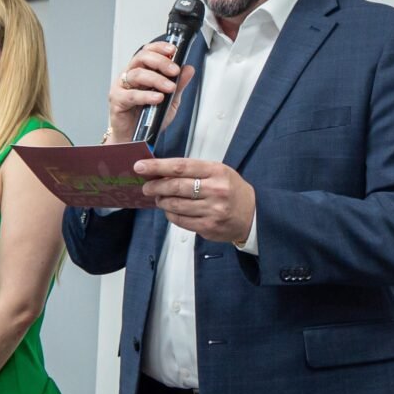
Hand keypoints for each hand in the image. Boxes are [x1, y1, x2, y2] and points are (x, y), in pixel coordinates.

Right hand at [108, 42, 195, 142]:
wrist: (135, 138)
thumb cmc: (148, 118)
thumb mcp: (170, 100)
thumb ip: (178, 85)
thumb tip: (189, 69)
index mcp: (142, 71)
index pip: (148, 52)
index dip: (159, 48)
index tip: (173, 50)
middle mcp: (130, 76)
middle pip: (142, 58)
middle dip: (161, 62)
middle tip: (174, 70)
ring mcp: (121, 87)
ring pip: (137, 74)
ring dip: (156, 79)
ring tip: (170, 87)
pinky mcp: (117, 100)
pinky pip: (132, 95)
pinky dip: (146, 95)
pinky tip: (157, 98)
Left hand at [135, 157, 255, 244]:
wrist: (252, 215)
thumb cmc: (232, 190)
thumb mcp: (219, 172)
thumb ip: (193, 171)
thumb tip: (161, 173)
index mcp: (217, 171)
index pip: (181, 167)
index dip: (157, 166)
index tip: (140, 166)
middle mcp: (215, 190)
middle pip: (175, 187)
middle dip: (155, 186)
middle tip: (146, 187)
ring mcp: (212, 210)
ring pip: (175, 205)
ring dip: (162, 201)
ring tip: (159, 198)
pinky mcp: (208, 227)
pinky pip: (180, 220)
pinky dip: (171, 214)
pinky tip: (170, 210)